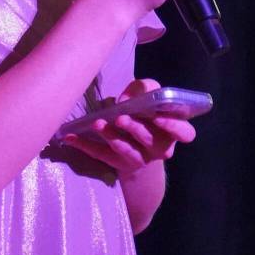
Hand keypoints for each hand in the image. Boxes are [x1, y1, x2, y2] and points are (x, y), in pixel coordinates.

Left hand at [60, 78, 196, 176]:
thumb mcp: (148, 97)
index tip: (158, 117)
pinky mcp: (120, 165)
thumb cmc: (145, 114)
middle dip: (135, 128)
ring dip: (112, 137)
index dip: (173, 127)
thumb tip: (124, 100)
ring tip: (98, 124)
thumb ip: (142, 90)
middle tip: (121, 118)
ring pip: (128, 151)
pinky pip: (103, 157)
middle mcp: (160, 148)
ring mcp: (141, 159)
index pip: (184, 132)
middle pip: (151, 141)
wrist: (137, 145)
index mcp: (172, 130)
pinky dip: (85, 146)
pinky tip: (70, 138)